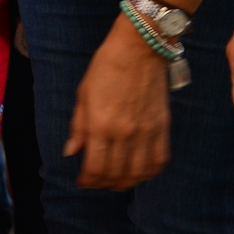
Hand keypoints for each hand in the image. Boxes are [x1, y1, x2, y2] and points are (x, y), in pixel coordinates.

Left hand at [65, 16, 171, 189]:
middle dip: (103, 184)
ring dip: (125, 183)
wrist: (139, 49)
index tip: (82, 181)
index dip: (87, 180)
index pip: (95, 167)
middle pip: (115, 174)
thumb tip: (71, 152)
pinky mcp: (162, 128)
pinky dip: (149, 173)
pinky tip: (139, 172)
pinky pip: (159, 161)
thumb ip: (78, 126)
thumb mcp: (83, 94)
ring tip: (115, 181)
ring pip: (138, 173)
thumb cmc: (106, 67)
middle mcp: (124, 133)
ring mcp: (146, 132)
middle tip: (96, 182)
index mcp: (100, 124)